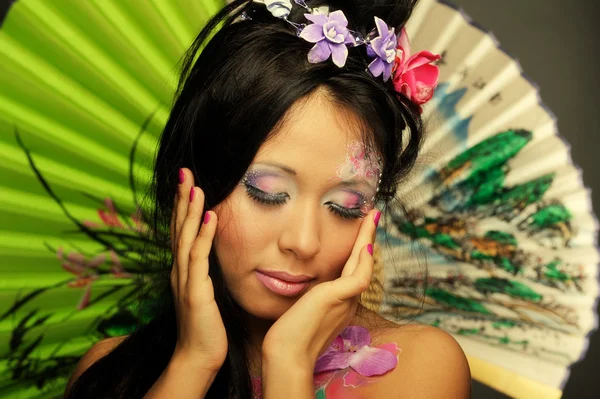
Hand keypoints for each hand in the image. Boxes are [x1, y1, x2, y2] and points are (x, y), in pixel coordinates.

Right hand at [170, 168, 226, 371]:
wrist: (199, 355)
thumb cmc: (206, 325)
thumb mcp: (205, 291)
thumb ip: (205, 270)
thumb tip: (212, 251)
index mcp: (183, 269)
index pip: (181, 230)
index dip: (182, 205)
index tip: (187, 181)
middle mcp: (180, 270)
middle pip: (179, 228)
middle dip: (181, 199)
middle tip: (185, 171)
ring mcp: (186, 280)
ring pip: (186, 238)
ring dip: (190, 211)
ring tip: (195, 186)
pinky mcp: (195, 291)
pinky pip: (199, 258)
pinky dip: (203, 236)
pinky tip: (209, 216)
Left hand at [261, 208, 379, 369]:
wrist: (287, 354)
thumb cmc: (289, 335)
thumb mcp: (302, 307)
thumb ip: (310, 294)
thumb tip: (301, 278)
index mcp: (341, 302)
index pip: (353, 269)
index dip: (358, 249)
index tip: (360, 231)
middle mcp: (348, 300)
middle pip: (362, 263)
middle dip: (367, 238)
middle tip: (371, 215)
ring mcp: (346, 301)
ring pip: (363, 265)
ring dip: (367, 239)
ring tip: (370, 217)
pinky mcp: (337, 298)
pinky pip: (359, 276)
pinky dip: (363, 259)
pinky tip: (364, 242)